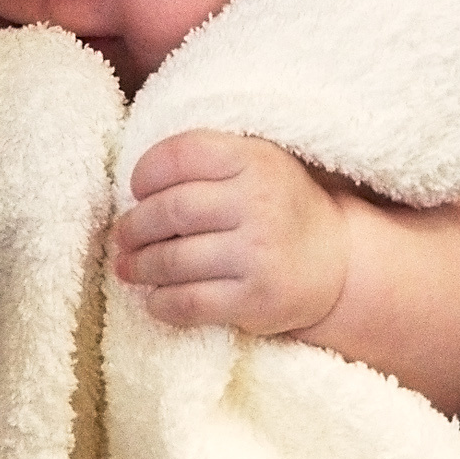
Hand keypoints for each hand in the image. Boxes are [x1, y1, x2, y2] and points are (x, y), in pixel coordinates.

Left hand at [110, 130, 349, 337]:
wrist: (337, 261)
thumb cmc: (279, 207)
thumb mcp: (256, 164)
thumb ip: (207, 160)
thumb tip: (136, 185)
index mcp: (254, 160)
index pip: (181, 155)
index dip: (146, 172)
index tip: (137, 189)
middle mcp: (258, 203)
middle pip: (170, 211)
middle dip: (134, 226)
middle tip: (123, 236)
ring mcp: (258, 254)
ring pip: (173, 260)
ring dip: (139, 266)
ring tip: (128, 267)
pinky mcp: (255, 299)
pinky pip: (189, 303)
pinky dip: (161, 303)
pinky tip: (154, 298)